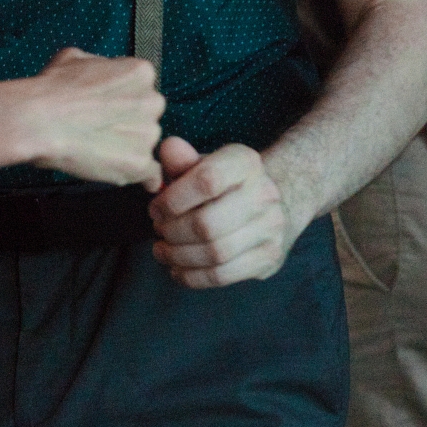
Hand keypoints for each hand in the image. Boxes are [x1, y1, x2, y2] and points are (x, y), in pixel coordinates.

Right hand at [21, 48, 164, 188]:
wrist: (39, 121)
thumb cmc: (52, 89)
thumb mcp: (75, 57)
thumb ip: (99, 65)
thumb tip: (102, 73)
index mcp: (140, 73)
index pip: (140, 87)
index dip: (120, 97)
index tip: (105, 105)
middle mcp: (152, 101)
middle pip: (146, 114)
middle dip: (126, 121)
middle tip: (98, 126)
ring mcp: (148, 135)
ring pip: (144, 143)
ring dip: (127, 145)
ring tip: (95, 146)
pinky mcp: (138, 164)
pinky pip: (149, 173)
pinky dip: (136, 173)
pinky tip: (118, 169)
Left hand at [148, 137, 297, 288]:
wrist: (270, 205)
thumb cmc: (222, 184)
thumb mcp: (202, 164)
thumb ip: (181, 159)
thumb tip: (168, 148)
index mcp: (245, 162)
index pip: (207, 180)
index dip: (173, 200)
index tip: (155, 209)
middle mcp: (265, 193)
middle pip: (207, 224)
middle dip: (172, 232)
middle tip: (158, 231)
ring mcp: (271, 228)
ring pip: (215, 253)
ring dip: (178, 256)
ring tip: (162, 251)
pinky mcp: (269, 257)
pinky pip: (224, 275)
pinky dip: (193, 277)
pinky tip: (176, 270)